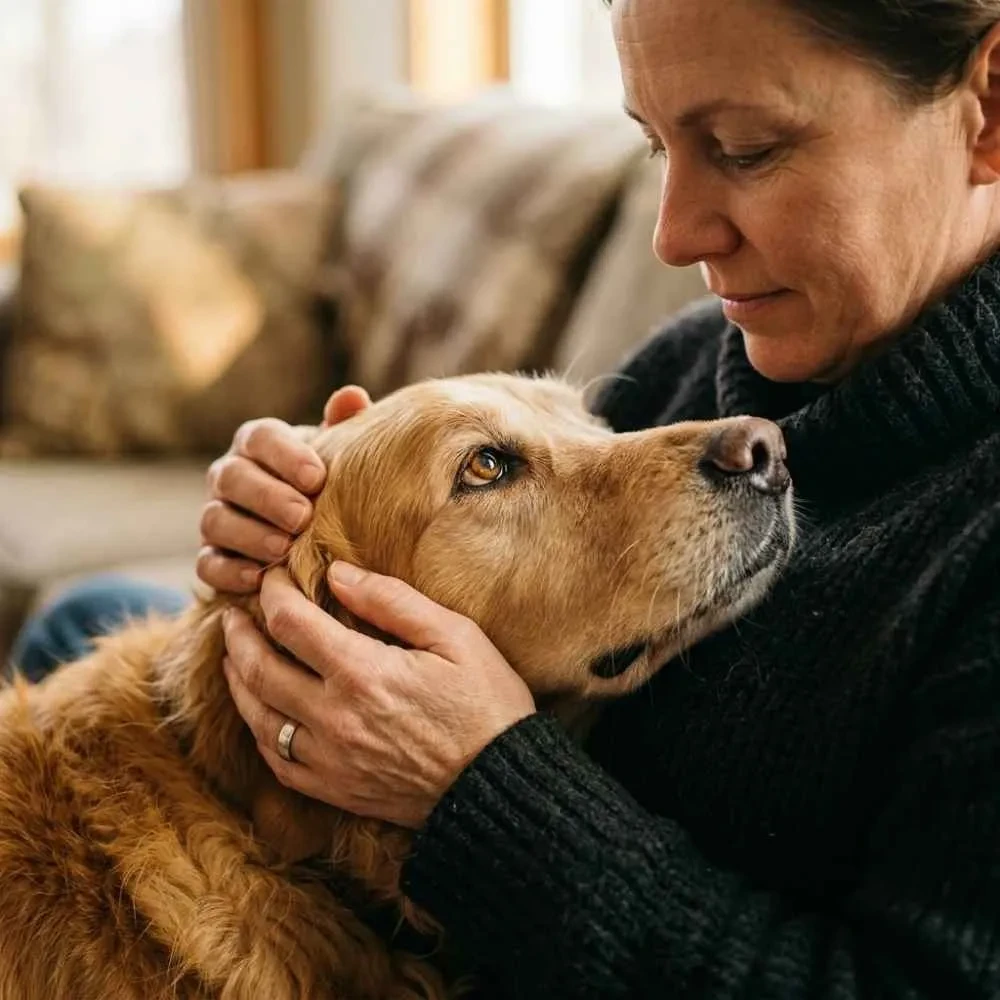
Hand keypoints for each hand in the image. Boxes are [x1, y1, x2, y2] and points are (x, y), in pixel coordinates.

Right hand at [197, 387, 370, 593]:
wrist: (313, 529)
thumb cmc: (327, 482)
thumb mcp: (337, 453)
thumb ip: (343, 426)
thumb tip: (352, 397)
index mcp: (257, 443)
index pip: (260, 437)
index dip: (285, 456)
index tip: (317, 477)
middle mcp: (228, 475)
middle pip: (232, 478)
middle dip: (267, 498)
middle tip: (302, 517)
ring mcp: (215, 516)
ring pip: (215, 521)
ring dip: (249, 536)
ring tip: (284, 549)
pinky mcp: (212, 556)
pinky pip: (207, 564)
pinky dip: (229, 572)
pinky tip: (258, 579)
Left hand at [222, 564, 536, 827]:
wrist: (500, 789)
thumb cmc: (488, 704)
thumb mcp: (456, 636)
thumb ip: (393, 601)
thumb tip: (339, 573)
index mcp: (362, 673)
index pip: (290, 622)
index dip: (273, 592)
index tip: (273, 576)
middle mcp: (333, 718)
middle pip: (259, 668)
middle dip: (240, 634)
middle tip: (233, 613)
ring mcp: (329, 760)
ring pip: (257, 717)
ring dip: (238, 680)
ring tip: (234, 656)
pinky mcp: (334, 790)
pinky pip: (276, 761)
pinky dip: (259, 731)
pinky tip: (261, 713)